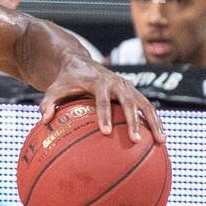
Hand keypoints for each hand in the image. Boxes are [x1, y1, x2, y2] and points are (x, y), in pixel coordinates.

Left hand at [40, 58, 165, 143]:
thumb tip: (43, 121)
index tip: (106, 132)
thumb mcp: (53, 89)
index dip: (104, 115)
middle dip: (133, 121)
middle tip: (135, 140)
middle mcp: (116, 83)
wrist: (79, 63)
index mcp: (98, 82)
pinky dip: (156, 121)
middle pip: (128, 102)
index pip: (102, 100)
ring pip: (145, 104)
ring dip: (154, 122)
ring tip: (161, 142)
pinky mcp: (134, 92)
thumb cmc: (65, 81)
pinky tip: (161, 139)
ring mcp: (128, 87)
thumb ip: (48, 103)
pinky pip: (148, 107)